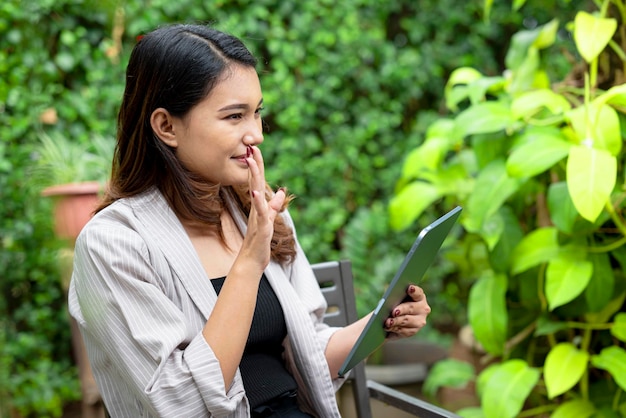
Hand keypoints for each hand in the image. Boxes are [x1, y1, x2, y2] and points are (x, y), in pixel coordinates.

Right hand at [240, 145, 284, 268]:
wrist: (251, 261)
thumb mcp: (269, 220)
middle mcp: (255, 208)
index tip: (255, 149)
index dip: (257, 165)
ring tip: (250, 161)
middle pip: (254, 181)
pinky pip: (259, 213)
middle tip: (250, 146)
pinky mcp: (260, 227)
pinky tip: (255, 193)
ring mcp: (256, 216)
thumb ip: (274, 206)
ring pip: (255, 192)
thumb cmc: (259, 241)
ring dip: (253, 176)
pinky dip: (258, 202)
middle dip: (254, 164)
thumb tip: (281, 193)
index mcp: (258, 205)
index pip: (257, 181)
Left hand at [384, 285, 430, 339]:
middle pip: (411, 307)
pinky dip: (395, 329)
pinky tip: (388, 327)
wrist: (394, 319)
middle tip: (394, 312)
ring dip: (396, 321)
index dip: (414, 290)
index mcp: (419, 296)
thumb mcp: (394, 298)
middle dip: (402, 309)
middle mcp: (423, 308)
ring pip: (407, 320)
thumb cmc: (394, 303)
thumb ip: (393, 296)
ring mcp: (420, 321)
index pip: (418, 293)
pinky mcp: (414, 331)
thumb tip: (386, 301)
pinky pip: (404, 331)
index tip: (409, 288)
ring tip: (388, 322)